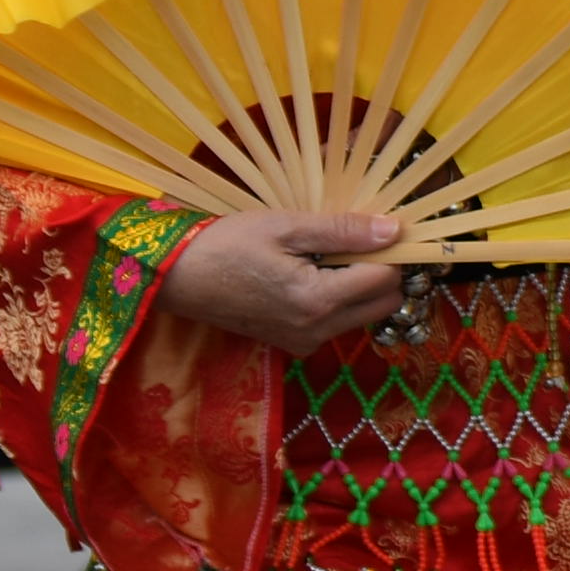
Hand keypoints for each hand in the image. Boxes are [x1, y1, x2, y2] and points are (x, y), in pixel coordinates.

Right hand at [160, 204, 419, 362]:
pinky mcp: (290, 344)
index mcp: (318, 301)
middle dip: (383, 272)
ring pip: (360, 315)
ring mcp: (303, 342)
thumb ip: (343, 230)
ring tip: (330, 253)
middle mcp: (317, 330)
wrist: (176, 277)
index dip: (393, 252)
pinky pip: (334, 324)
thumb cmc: (227, 245)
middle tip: (360, 239)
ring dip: (360, 286)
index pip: (386, 280)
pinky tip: (311, 273)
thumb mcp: (286, 226)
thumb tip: (394, 229)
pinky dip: (337, 300)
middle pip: (382, 304)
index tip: (385, 227)